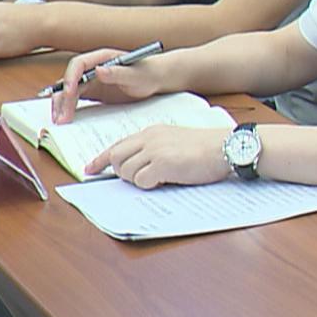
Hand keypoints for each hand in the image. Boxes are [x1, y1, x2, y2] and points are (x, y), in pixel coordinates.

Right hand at [49, 47, 165, 122]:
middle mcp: (92, 67)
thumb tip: (98, 70)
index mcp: (101, 57)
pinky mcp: (92, 91)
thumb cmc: (148, 73)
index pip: (78, 64)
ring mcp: (90, 80)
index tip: (69, 93)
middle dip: (63, 97)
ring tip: (60, 121)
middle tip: (61, 115)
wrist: (155, 79)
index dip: (70, 77)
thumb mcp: (136, 74)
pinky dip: (69, 108)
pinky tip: (65, 119)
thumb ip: (118, 73)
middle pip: (70, 80)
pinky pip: (75, 99)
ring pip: (69, 91)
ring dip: (62, 105)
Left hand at [86, 125, 229, 185]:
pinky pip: (141, 181)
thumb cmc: (206, 147)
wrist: (226, 147)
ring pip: (125, 171)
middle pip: (115, 157)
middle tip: (133, 179)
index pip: (117, 144)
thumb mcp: (175, 140)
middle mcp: (149, 138)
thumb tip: (136, 166)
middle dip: (117, 172)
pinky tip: (164, 181)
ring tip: (156, 179)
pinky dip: (148, 185)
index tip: (90, 169)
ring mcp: (155, 150)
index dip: (100, 159)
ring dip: (135, 180)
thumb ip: (154, 148)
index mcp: (151, 131)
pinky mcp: (163, 164)